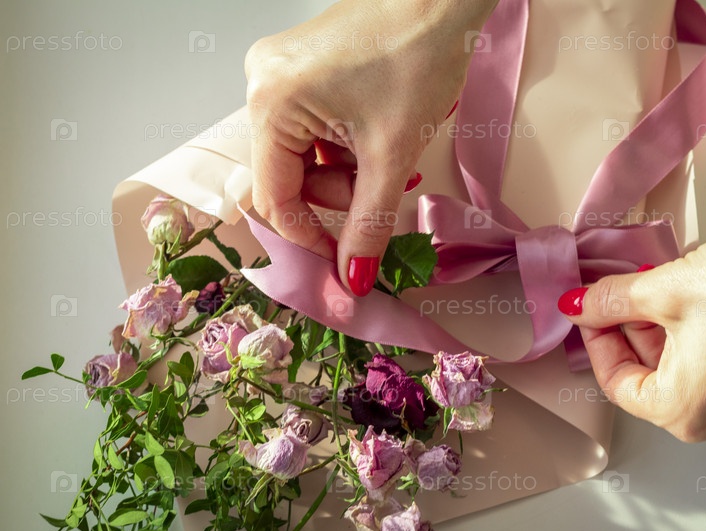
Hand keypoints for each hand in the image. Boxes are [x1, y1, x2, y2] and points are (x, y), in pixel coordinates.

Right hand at [245, 0, 497, 294]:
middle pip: (289, 176)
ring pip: (304, 155)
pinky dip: (346, 145)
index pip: (274, 198)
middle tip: (385, 190)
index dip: (309, 237)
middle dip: (340, 195)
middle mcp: (262, 84)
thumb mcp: (392, 152)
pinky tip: (381, 136)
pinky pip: (313, 127)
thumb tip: (353, 278)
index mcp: (271, 103)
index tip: (342, 259)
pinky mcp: (302, 67)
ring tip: (393, 156)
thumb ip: (369, 224)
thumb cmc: (419, 53)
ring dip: (348, 172)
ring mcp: (280, 72)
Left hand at [558, 228, 705, 445]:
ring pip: (688, 375)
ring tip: (663, 291)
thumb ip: (611, 302)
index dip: (599, 343)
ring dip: (665, 334)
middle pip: (653, 381)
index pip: (618, 386)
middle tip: (625, 296)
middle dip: (633, 334)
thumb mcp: (664, 289)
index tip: (592, 314)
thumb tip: (580, 305)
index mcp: (686, 411)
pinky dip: (701, 341)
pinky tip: (701, 305)